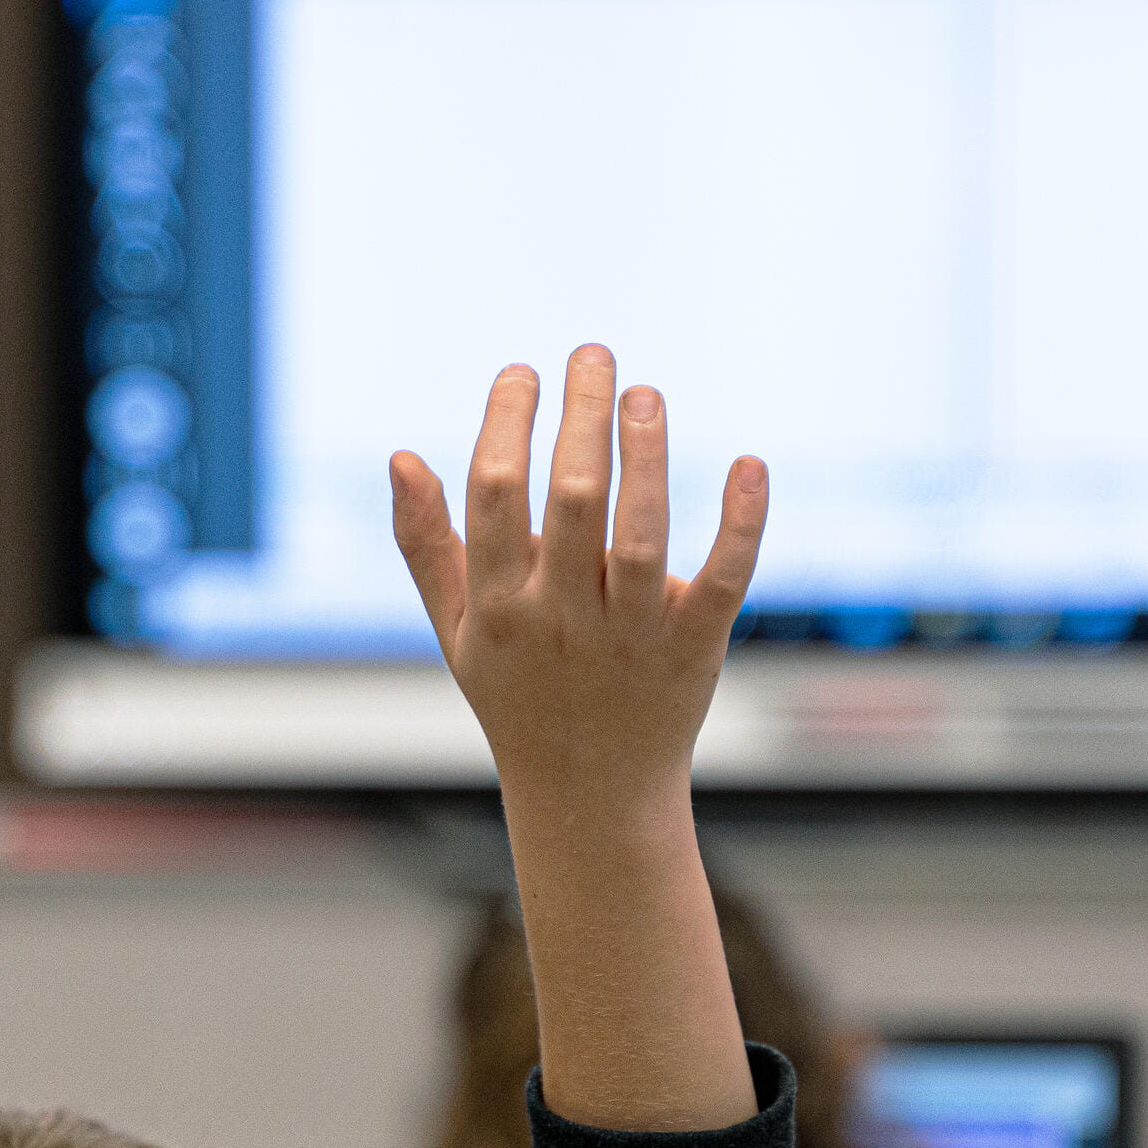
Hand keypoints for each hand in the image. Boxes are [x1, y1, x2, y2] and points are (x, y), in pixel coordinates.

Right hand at [390, 346, 769, 1132]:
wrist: (589, 794)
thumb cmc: (518, 696)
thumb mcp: (459, 630)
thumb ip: (428, 544)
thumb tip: (400, 455)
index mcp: (501, 605)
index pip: (496, 494)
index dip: (507, 424)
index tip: (522, 374)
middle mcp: (563, 616)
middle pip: (571, 497)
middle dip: (580, 416)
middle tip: (593, 353)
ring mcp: (631, 633)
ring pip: (643, 532)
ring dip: (647, 454)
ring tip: (645, 393)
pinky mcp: (693, 646)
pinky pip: (723, 578)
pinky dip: (740, 523)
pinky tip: (748, 464)